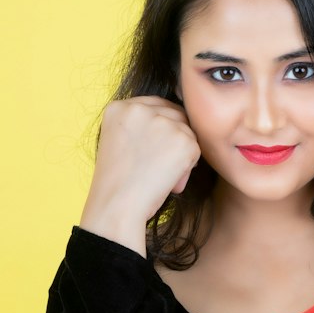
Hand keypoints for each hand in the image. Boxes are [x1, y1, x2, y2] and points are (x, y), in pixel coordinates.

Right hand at [79, 96, 201, 245]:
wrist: (117, 208)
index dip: (161, 126)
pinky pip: (196, 149)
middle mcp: (139, 109)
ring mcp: (162, 122)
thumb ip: (138, 127)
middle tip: (161, 165)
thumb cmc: (117, 185)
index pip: (154, 105)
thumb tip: (173, 124)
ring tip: (162, 177)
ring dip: (181, 153)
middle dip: (175, 137)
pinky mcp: (183, 139)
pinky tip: (169, 182)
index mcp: (118, 108)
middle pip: (174, 113)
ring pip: (187, 131)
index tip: (159, 147)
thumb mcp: (117, 142)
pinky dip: (188, 168)